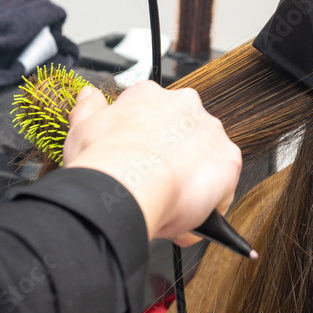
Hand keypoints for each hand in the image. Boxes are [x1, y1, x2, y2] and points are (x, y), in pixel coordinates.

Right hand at [62, 82, 241, 245]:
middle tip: (154, 184)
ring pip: (206, 158)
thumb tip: (89, 95)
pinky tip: (187, 217)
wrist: (127, 185)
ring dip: (192, 179)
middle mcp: (185, 106)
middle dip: (173, 159)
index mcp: (150, 96)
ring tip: (168, 204)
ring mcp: (211, 131)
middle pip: (185, 134)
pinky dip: (209, 205)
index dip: (147, 142)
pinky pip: (223, 186)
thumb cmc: (104, 162)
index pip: (156, 114)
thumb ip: (89, 108)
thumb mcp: (83, 128)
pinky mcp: (229, 159)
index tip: (140, 160)